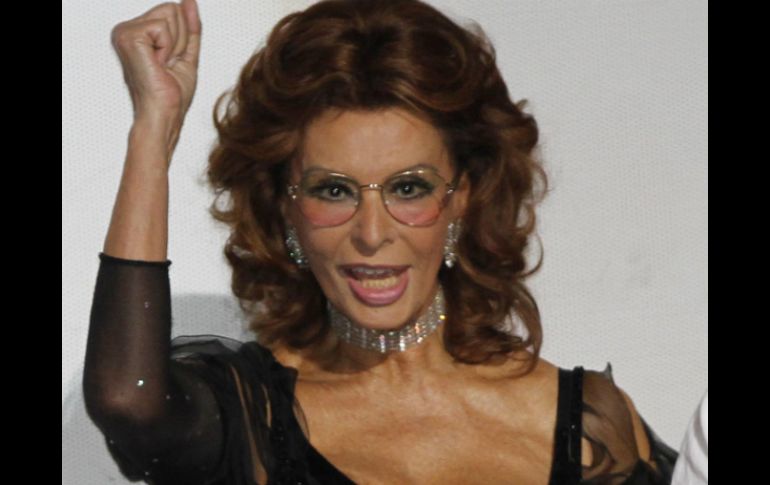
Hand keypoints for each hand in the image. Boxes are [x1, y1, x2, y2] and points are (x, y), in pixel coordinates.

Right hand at [111, 0, 201, 130]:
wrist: (164, 113)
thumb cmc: (171, 95)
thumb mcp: (186, 53)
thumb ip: (189, 26)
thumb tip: (190, 2)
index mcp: (137, 33)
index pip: (173, 11)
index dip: (182, 38)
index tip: (170, 61)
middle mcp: (127, 30)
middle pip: (172, 9)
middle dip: (180, 39)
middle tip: (168, 64)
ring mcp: (125, 32)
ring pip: (170, 14)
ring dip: (175, 45)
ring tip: (163, 65)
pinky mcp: (129, 36)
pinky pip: (163, 27)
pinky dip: (168, 48)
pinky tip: (157, 64)